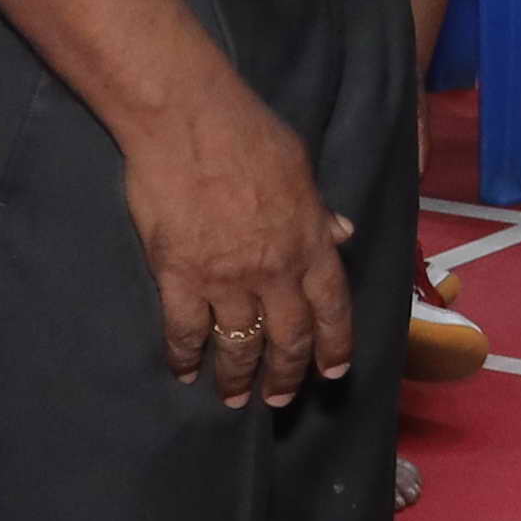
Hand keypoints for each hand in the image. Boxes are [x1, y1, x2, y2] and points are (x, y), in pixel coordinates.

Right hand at [119, 79, 353, 410]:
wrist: (187, 120)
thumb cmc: (247, 133)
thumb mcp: (300, 168)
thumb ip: (318, 210)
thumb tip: (341, 232)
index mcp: (309, 244)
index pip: (332, 309)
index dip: (334, 346)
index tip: (332, 372)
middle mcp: (274, 271)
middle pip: (288, 339)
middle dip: (286, 376)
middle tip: (278, 400)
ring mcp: (226, 279)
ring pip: (239, 345)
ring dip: (238, 378)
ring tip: (234, 398)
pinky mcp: (179, 276)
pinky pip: (185, 330)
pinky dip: (185, 356)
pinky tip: (184, 371)